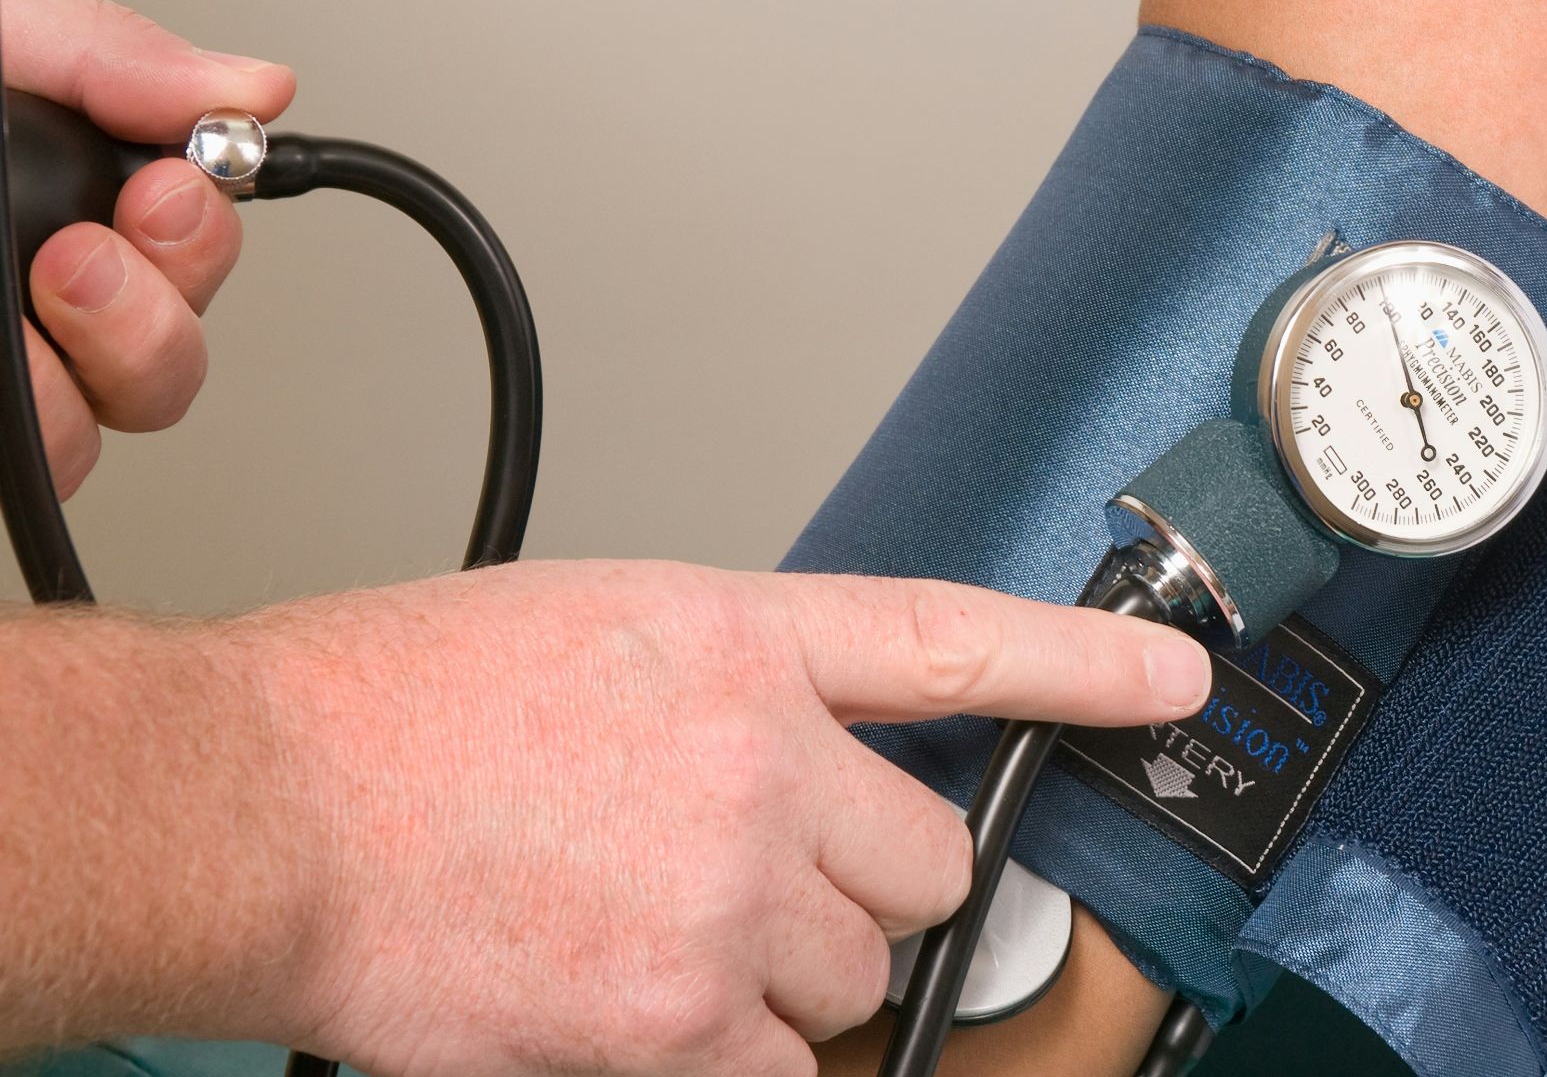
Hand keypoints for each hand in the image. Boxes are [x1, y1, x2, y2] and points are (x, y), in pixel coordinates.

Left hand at [5, 0, 293, 496]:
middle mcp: (48, 307)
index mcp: (70, 214)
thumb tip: (262, 89)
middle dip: (153, 316)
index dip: (201, 241)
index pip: (191, 258)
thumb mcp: (2, 41)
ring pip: (114, 427)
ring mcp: (18, 375)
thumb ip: (119, 59)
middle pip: (172, 370)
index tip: (164, 193)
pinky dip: (39, 415)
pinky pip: (48, 468)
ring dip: (96, 366)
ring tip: (32, 297)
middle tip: (82, 255)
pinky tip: (7, 352)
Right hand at [226, 560, 1210, 1076]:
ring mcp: (725, 898)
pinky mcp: (676, 1024)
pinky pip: (788, 1075)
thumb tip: (802, 764)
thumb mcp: (590, 628)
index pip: (953, 638)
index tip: (1174, 676)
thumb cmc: (391, 708)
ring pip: (860, 977)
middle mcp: (755, 762)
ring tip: (664, 936)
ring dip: (793, 978)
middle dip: (869, 885)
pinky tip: (648, 1011)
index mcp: (735, 640)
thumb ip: (727, 689)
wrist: (258, 806)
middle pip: (926, 863)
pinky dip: (740, 1060)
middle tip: (764, 878)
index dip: (1085, 662)